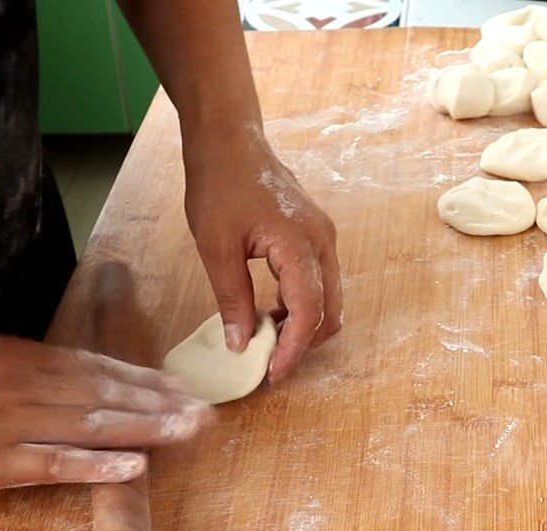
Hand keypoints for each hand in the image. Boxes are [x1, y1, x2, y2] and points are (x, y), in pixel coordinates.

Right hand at [0, 334, 211, 490]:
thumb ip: (23, 363)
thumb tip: (64, 368)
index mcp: (26, 360)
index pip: (99, 367)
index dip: (143, 378)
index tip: (179, 386)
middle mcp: (32, 387)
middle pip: (109, 394)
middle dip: (160, 403)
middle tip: (204, 411)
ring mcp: (18, 425)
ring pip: (95, 424)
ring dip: (146, 428)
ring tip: (187, 432)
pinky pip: (57, 463)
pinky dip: (97, 465)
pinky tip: (134, 467)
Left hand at [182, 128, 341, 380]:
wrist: (229, 140)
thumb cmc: (219, 184)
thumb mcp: (216, 247)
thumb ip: (232, 298)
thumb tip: (241, 344)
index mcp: (299, 243)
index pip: (309, 311)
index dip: (293, 349)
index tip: (272, 373)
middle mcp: (322, 241)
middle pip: (330, 310)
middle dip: (303, 342)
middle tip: (269, 361)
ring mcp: (323, 236)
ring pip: (329, 298)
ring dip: (304, 324)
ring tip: (266, 336)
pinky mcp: (316, 234)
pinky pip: (320, 281)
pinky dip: (303, 304)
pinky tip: (271, 310)